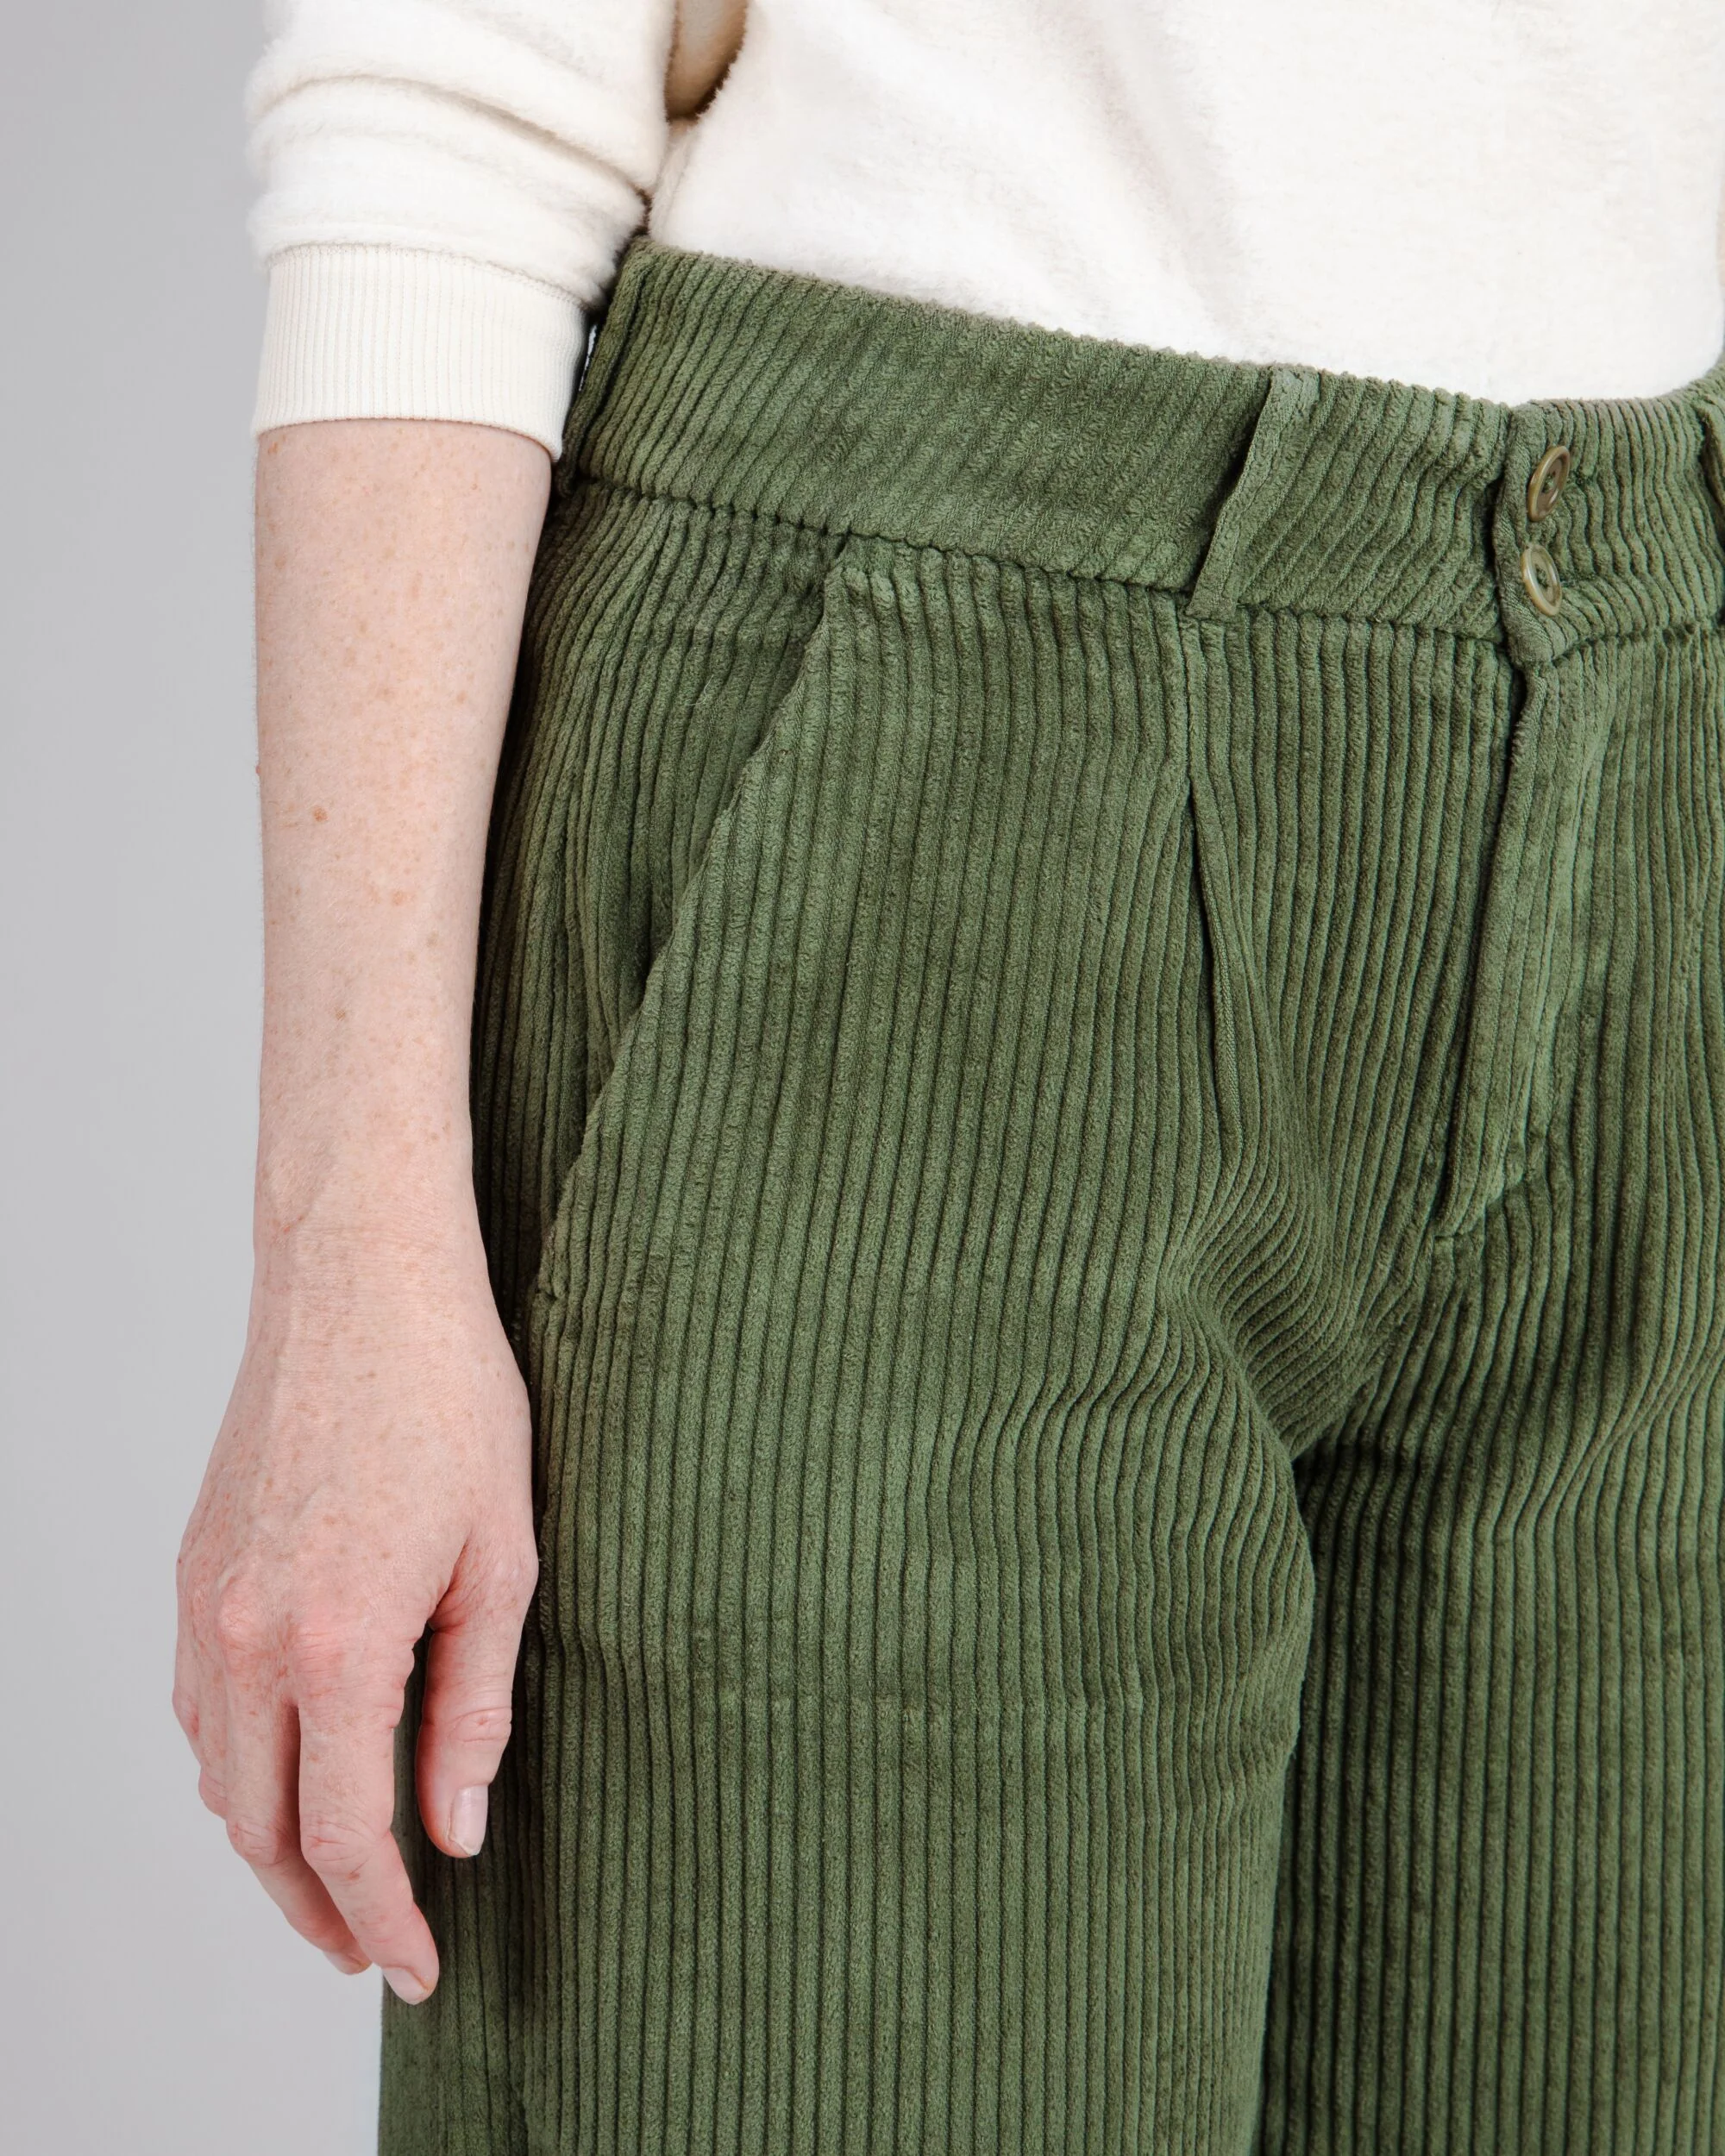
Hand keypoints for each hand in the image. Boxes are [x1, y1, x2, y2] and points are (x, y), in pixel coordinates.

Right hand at [174, 1217, 536, 2001]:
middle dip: (316, 1910)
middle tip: (373, 1949)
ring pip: (217, 1775)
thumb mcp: (500, 1556)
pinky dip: (238, 1766)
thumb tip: (454, 1827)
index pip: (344, 1835)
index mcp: (338, 1640)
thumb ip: (473, 1703)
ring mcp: (206, 1601)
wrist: (360, 1279)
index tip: (418, 1967)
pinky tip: (289, 1767)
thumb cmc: (450, 1398)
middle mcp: (248, 1634)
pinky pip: (199, 1706)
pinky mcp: (193, 1567)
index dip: (382, 1920)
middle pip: (258, 1830)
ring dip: (269, 1843)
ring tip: (337, 1875)